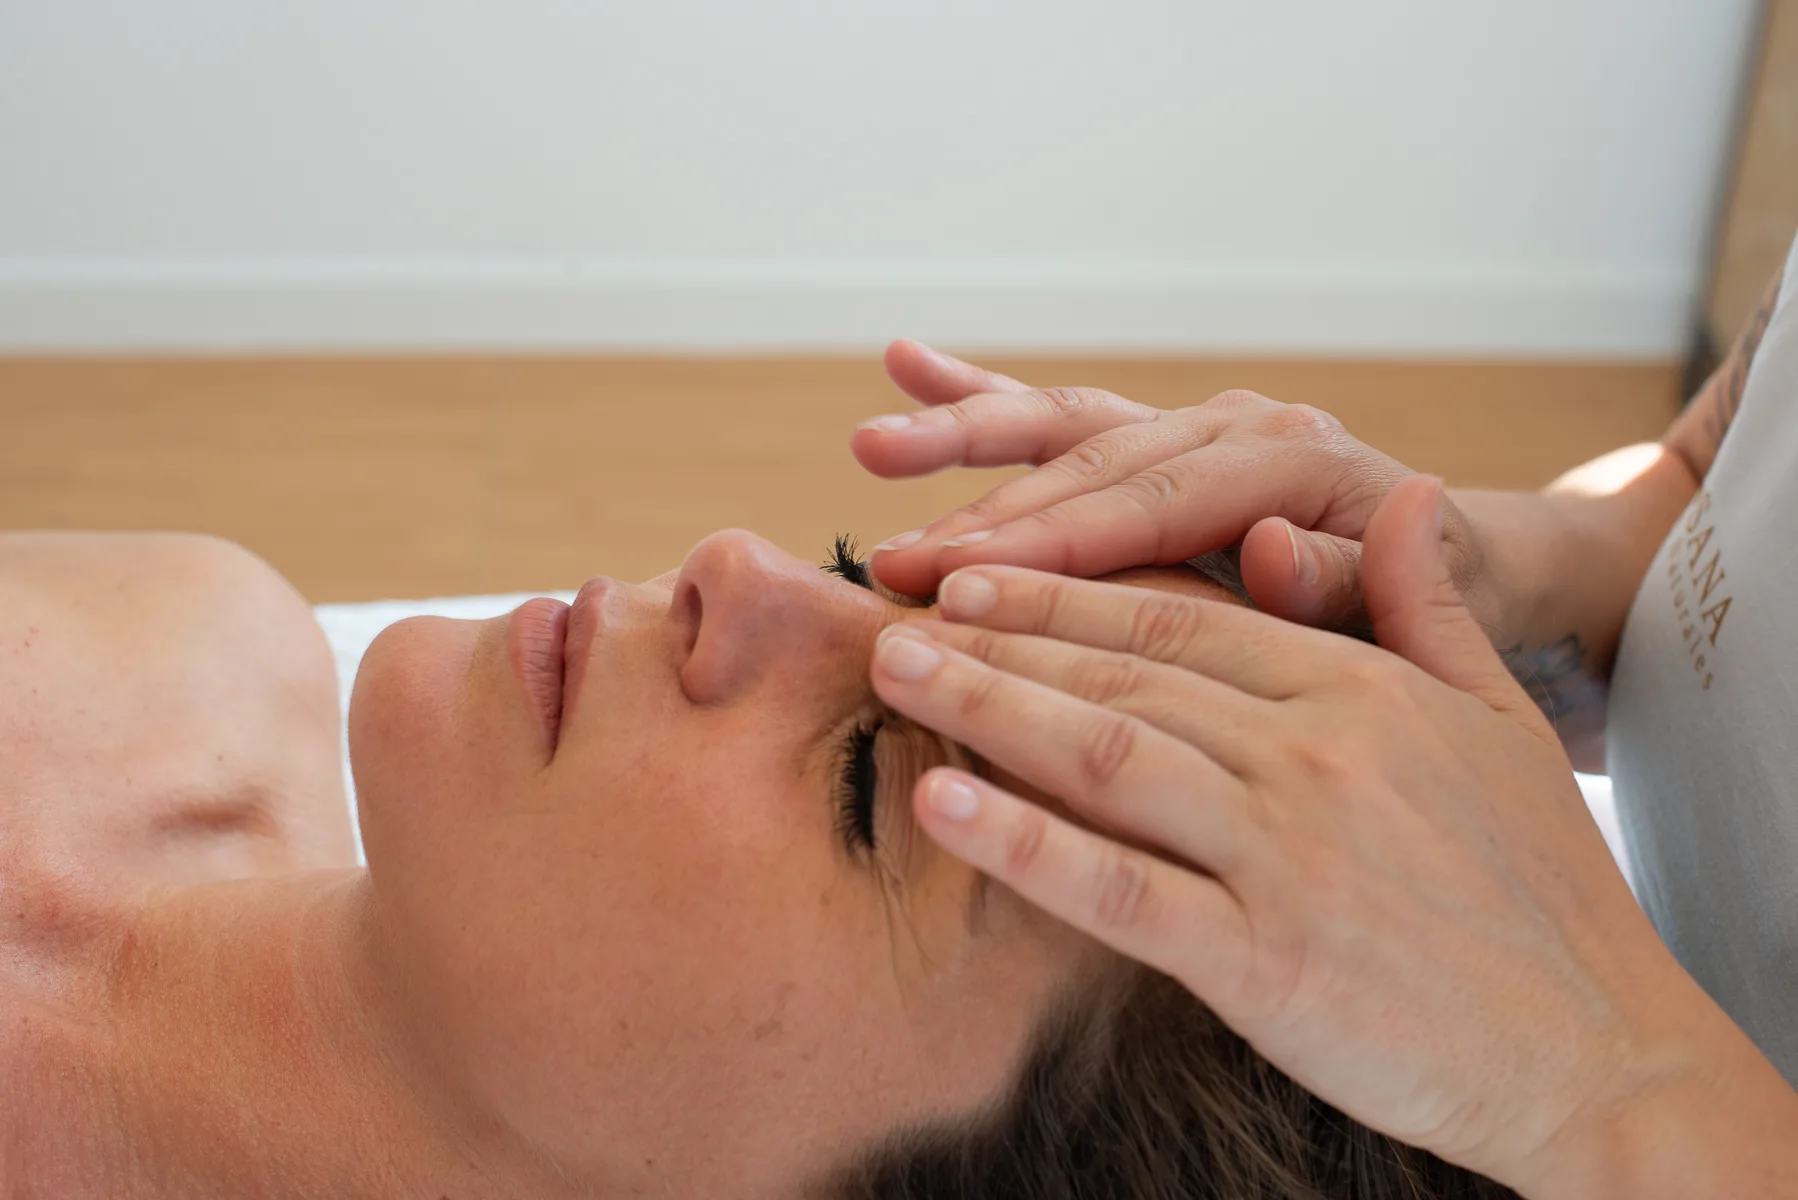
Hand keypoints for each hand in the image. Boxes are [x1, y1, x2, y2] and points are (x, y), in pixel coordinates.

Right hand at [854, 340, 1494, 636]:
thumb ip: (1349, 581)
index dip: (1056, 544)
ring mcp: (1191, 426)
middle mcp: (1232, 424)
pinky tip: (906, 363)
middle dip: (986, 510)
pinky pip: (1065, 417)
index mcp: (1293, 455)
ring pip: (1063, 425)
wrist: (1473, 566)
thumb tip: (1268, 545)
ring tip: (870, 446)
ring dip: (962, 437)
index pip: (1153, 501)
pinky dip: (985, 393)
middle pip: (1091, 458)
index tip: (963, 585)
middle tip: (895, 561)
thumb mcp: (1430, 608)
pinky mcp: (1162, 444)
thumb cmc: (1449, 604)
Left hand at [867, 475, 1736, 1194]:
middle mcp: (1310, 753)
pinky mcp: (1262, 958)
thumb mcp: (1498, 722)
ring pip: (1103, 750)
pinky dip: (1021, 841)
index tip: (980, 568)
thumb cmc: (1544, 889)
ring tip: (894, 669)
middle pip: (1121, 667)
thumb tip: (1400, 497)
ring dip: (983, 705)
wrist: (1598, 1050)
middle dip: (999, 631)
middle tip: (902, 604)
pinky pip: (1116, 887)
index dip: (1066, 586)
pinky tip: (941, 801)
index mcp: (1356, 688)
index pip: (1179, 612)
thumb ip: (1429, 606)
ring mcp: (1283, 852)